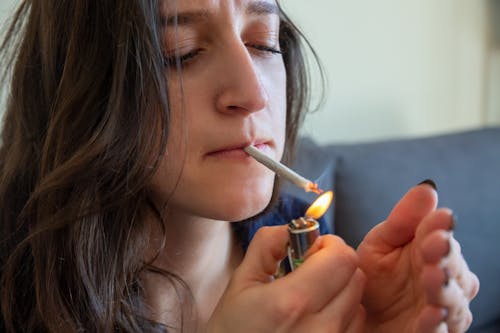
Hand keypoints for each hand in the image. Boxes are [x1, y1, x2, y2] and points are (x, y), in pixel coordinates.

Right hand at [207, 226, 365, 332]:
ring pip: (358, 300)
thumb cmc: (232, 331)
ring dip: (340, 289)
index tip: (310, 250)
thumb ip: (266, 245)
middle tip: (309, 270)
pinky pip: (354, 324)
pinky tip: (314, 316)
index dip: (328, 244)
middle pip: (355, 275)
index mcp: (292, 301)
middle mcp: (320, 327)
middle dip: (335, 263)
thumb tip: (290, 228)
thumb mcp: (240, 283)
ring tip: (310, 297)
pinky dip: (341, 313)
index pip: (342, 257)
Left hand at [357, 182, 479, 332]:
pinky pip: (436, 331)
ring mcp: (436, 309)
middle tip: (436, 245)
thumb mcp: (381, 243)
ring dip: (445, 289)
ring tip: (434, 276)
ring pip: (452, 301)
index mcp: (430, 253)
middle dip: (446, 256)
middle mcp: (440, 280)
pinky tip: (432, 313)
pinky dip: (436, 323)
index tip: (439, 219)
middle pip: (453, 269)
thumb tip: (427, 188)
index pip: (443, 237)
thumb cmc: (372, 276)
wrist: (353, 312)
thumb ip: (403, 220)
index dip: (441, 229)